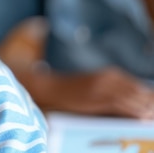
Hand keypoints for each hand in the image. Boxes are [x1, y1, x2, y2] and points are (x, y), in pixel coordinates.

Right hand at [26, 67, 153, 118]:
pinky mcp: (98, 95)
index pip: (140, 87)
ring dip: (147, 109)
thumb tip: (136, 107)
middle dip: (150, 104)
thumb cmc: (72, 92)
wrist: (50, 88)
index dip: (150, 99)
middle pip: (141, 93)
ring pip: (135, 99)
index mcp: (112, 74)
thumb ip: (113, 92)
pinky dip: (135, 112)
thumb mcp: (95, 87)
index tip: (153, 109)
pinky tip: (143, 118)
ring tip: (151, 119)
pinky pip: (123, 104)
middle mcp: (111, 77)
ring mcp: (104, 86)